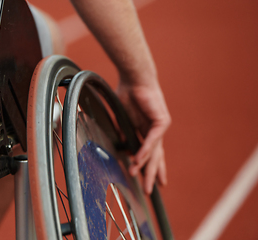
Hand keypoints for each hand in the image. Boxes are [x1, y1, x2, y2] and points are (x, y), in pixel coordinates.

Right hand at [116, 78, 170, 193]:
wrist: (134, 78)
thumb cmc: (127, 94)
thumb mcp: (123, 119)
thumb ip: (124, 133)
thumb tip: (123, 147)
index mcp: (146, 130)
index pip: (150, 153)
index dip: (149, 167)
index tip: (149, 181)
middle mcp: (155, 131)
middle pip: (154, 157)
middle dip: (151, 174)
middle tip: (148, 190)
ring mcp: (159, 127)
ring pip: (154, 152)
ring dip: (146, 166)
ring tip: (140, 180)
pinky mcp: (162, 121)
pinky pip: (152, 140)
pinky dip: (144, 150)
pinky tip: (138, 160)